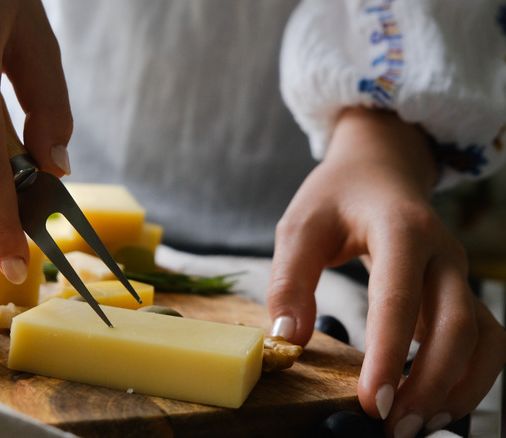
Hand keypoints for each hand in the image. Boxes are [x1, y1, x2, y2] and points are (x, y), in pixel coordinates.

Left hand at [267, 108, 505, 436]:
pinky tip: (437, 401)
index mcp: (400, 228)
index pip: (399, 296)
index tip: (372, 402)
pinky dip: (470, 376)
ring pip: (483, 338)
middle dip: (429, 383)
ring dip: (459, 387)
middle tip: (394, 428)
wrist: (379, 171)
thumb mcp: (299, 226)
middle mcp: (442, 252)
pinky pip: (486, 339)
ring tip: (419, 426)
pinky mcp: (462, 291)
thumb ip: (289, 280)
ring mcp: (459, 273)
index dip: (387, 352)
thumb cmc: (336, 197)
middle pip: (456, 325)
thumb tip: (286, 340)